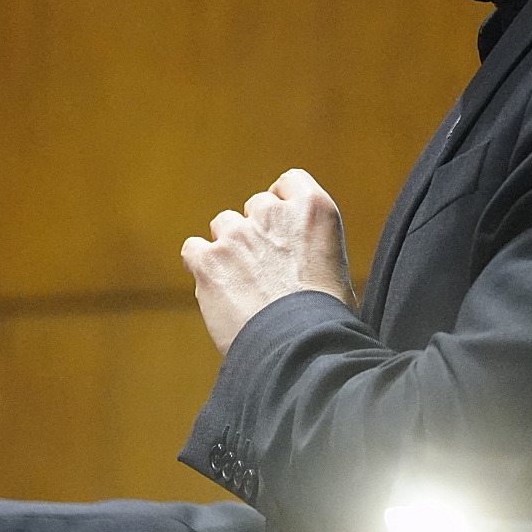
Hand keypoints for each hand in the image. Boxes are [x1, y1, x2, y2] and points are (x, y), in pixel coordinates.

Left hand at [181, 167, 354, 350]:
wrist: (301, 350)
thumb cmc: (327, 321)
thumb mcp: (338, 271)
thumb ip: (314, 249)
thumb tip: (300, 258)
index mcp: (314, 210)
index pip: (289, 182)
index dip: (283, 203)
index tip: (282, 226)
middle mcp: (273, 213)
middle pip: (254, 206)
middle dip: (258, 231)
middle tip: (267, 268)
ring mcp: (237, 234)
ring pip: (223, 225)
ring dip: (230, 247)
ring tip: (244, 284)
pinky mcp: (208, 260)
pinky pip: (193, 249)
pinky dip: (200, 265)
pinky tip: (215, 288)